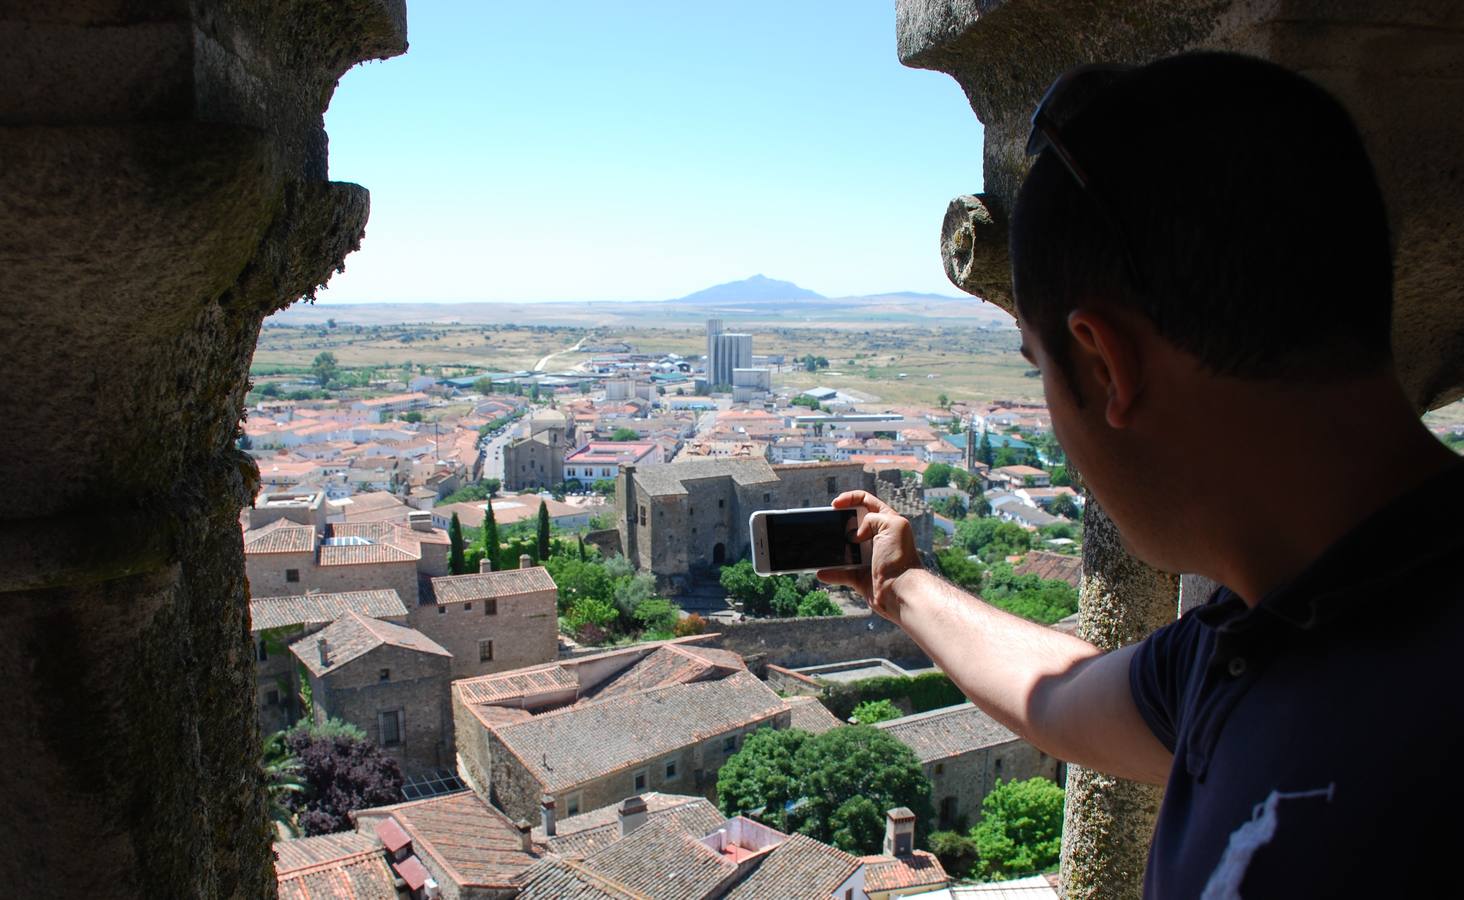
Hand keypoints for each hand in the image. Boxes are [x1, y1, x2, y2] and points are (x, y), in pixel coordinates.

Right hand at [817, 490, 919, 622]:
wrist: (900, 590)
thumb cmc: (899, 557)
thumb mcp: (891, 525)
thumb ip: (872, 518)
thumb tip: (855, 535)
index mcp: (886, 522)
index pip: (866, 501)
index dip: (849, 498)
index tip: (835, 505)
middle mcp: (877, 538)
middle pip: (851, 524)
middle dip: (837, 523)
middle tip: (828, 525)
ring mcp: (867, 558)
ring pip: (843, 549)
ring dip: (832, 549)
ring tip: (821, 547)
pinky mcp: (860, 576)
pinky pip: (840, 573)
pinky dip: (831, 573)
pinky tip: (821, 572)